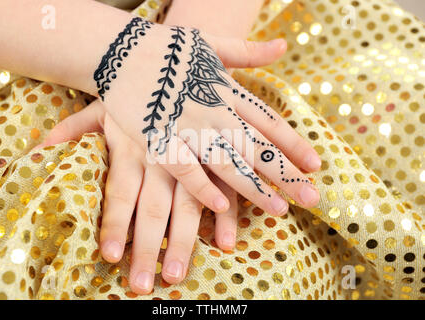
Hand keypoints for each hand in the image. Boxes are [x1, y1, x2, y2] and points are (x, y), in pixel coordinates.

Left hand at [39, 100, 239, 293]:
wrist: (184, 53)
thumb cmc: (141, 85)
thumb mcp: (106, 102)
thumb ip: (78, 127)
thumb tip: (44, 146)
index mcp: (133, 147)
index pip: (120, 193)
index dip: (113, 224)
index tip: (109, 256)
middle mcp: (161, 157)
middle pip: (151, 210)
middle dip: (147, 248)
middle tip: (142, 285)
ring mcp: (192, 157)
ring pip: (187, 207)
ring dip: (184, 243)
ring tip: (176, 275)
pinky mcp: (220, 153)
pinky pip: (224, 189)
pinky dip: (225, 216)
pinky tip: (226, 242)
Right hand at [93, 17, 320, 215]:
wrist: (119, 48)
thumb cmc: (166, 47)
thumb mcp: (211, 43)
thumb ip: (248, 51)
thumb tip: (284, 46)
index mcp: (227, 90)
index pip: (268, 121)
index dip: (293, 144)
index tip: (315, 165)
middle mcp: (214, 110)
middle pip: (257, 147)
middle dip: (286, 174)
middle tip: (312, 197)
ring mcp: (186, 126)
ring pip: (227, 162)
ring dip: (254, 188)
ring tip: (279, 209)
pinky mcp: (158, 138)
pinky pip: (183, 168)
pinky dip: (201, 186)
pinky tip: (221, 205)